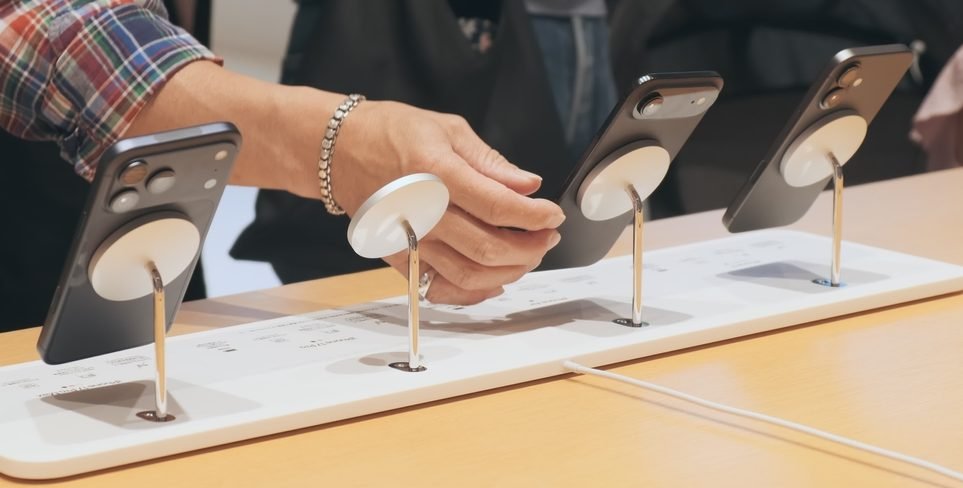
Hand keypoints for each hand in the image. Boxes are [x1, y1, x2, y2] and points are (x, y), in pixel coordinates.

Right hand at [334, 100, 564, 303]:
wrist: (338, 152)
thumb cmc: (391, 133)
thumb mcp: (448, 130)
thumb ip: (490, 162)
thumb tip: (528, 184)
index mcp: (436, 173)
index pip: (499, 205)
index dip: (535, 215)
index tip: (553, 214)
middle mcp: (422, 212)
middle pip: (489, 247)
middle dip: (530, 247)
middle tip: (547, 236)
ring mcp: (409, 240)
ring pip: (470, 274)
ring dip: (508, 271)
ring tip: (527, 256)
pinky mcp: (399, 258)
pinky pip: (441, 287)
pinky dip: (473, 292)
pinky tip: (494, 279)